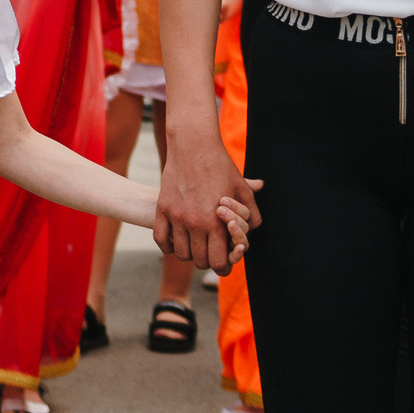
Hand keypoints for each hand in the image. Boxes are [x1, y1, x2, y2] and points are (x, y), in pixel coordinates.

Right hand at [156, 126, 259, 273]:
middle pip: (199, 261)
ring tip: (194, 243)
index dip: (223, 267)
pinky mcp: (162, 208)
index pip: (219, 263)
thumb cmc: (221, 167)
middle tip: (209, 250)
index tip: (222, 260)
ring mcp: (176, 216)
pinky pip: (161, 239)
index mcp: (217, 223)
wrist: (193, 145)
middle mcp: (195, 223)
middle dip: (206, 260)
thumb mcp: (243, 190)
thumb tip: (251, 232)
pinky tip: (176, 238)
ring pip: (180, 253)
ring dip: (188, 253)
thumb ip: (252, 215)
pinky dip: (167, 244)